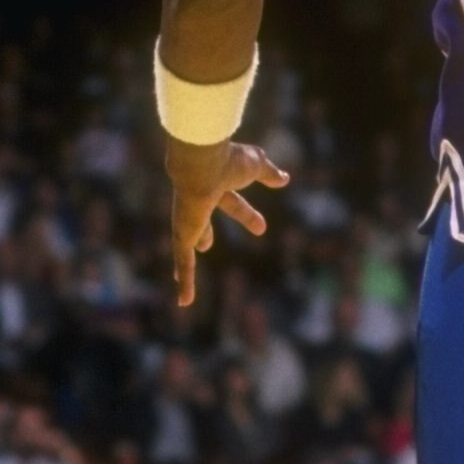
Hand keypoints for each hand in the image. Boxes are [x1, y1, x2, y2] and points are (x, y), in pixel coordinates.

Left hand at [167, 138, 290, 306]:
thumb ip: (268, 173)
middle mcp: (198, 202)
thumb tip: (284, 178)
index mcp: (217, 186)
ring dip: (183, 260)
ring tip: (180, 279)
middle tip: (207, 247)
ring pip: (186, 244)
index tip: (262, 228)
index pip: (233, 203)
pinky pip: (184, 262)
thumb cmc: (229, 162)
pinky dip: (185, 282)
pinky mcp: (184, 234)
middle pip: (204, 225)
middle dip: (206, 235)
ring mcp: (189, 220)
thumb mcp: (256, 167)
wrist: (203, 162)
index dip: (246, 215)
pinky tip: (183, 302)